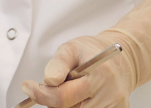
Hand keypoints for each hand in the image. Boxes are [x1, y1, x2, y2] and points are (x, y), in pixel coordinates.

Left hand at [22, 0, 150, 107]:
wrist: (123, 59)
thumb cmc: (94, 52)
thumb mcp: (72, 48)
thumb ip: (58, 63)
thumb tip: (48, 81)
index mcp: (98, 74)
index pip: (62, 97)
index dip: (41, 94)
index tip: (28, 86)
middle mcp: (109, 95)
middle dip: (54, 99)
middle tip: (54, 85)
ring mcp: (114, 106)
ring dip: (68, 104)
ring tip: (72, 88)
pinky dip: (79, 106)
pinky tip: (81, 97)